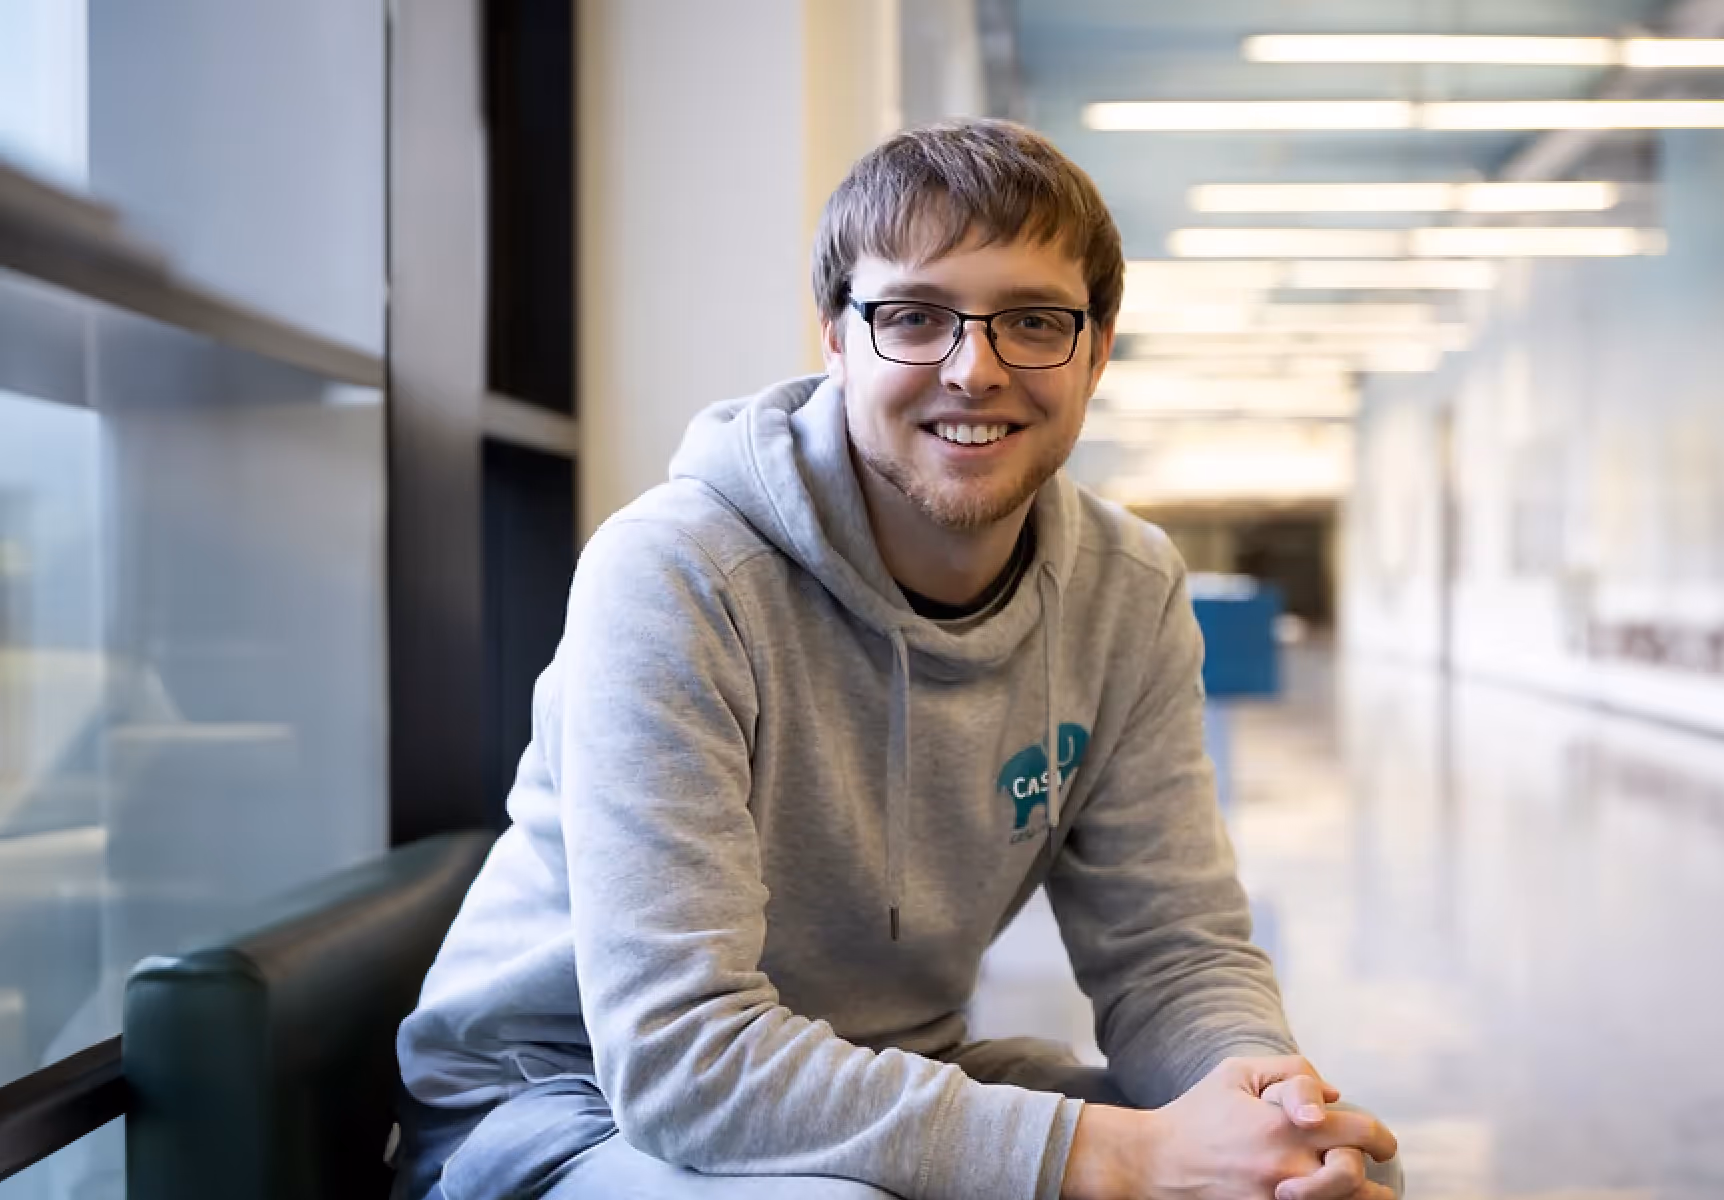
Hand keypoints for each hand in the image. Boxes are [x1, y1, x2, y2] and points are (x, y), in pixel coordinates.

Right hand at [1060, 1056, 1395, 1199]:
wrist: (1153, 1162)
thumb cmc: (1196, 1114)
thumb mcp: (1236, 1073)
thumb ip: (1291, 1072)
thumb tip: (1334, 1094)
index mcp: (1285, 1125)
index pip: (1361, 1132)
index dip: (1382, 1139)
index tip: (1383, 1145)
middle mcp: (1287, 1166)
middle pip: (1356, 1177)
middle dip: (1369, 1170)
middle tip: (1367, 1167)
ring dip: (1357, 1199)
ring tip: (1364, 1196)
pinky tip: (1325, 1198)